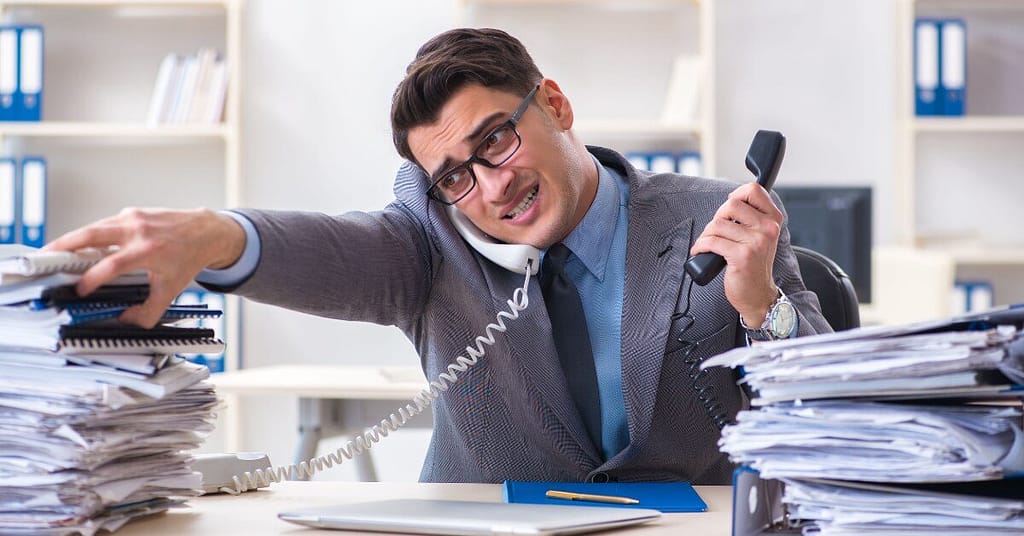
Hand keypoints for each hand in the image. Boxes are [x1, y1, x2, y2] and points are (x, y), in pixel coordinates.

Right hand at [44, 207, 245, 327]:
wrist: (207, 231)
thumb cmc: (188, 259)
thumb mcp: (172, 290)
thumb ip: (149, 311)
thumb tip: (124, 321)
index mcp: (149, 251)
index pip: (112, 265)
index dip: (92, 279)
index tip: (80, 290)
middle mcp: (139, 231)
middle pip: (92, 234)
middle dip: (64, 245)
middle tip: (43, 257)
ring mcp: (133, 218)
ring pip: (94, 227)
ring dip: (71, 239)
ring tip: (51, 252)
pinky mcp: (131, 213)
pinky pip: (104, 225)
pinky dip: (89, 235)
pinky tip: (78, 247)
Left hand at [689, 183, 782, 324]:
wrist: (758, 295)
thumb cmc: (754, 265)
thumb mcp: (760, 237)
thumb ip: (751, 218)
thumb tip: (729, 201)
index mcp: (773, 220)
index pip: (753, 190)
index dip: (736, 195)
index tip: (728, 209)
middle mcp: (768, 228)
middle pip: (731, 204)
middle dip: (717, 218)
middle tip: (716, 232)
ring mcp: (756, 242)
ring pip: (717, 224)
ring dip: (706, 234)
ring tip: (708, 244)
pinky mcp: (741, 256)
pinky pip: (711, 241)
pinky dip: (700, 245)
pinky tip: (700, 251)